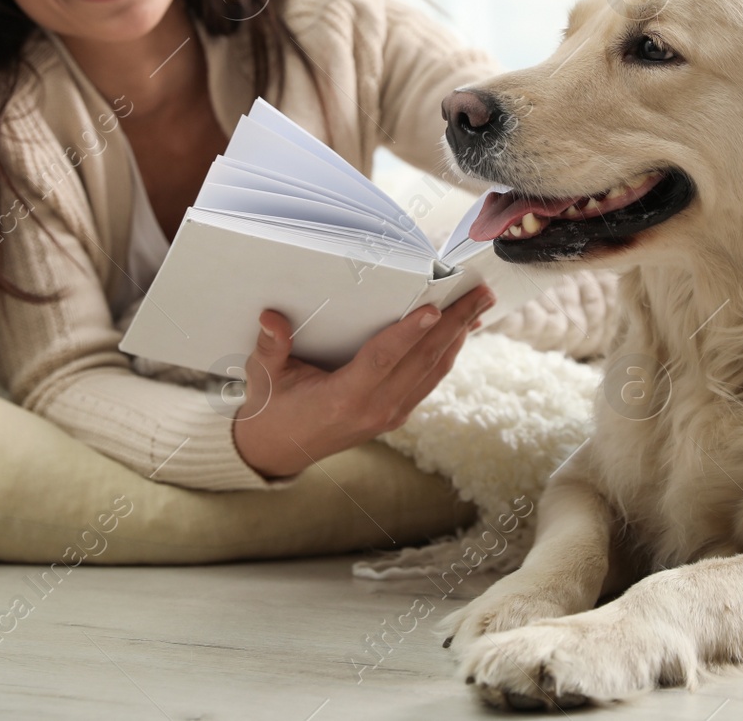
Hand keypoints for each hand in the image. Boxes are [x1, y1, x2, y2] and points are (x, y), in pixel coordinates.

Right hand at [231, 284, 495, 478]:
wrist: (279, 450)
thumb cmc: (271, 407)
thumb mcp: (263, 376)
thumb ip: (270, 346)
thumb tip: (270, 317)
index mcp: (342, 399)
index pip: (382, 360)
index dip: (408, 333)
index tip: (434, 309)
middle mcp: (374, 409)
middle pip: (422, 361)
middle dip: (454, 324)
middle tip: (480, 293)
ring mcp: (389, 415)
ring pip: (432, 371)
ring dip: (459, 336)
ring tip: (479, 304)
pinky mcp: (396, 415)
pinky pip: (428, 380)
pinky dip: (447, 353)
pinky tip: (460, 332)